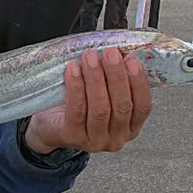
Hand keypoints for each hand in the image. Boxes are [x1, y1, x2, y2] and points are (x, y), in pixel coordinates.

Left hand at [25, 49, 152, 153]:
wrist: (50, 126)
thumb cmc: (80, 106)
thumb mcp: (103, 93)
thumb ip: (114, 79)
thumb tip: (122, 52)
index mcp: (130, 127)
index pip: (143, 106)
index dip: (139, 82)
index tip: (132, 59)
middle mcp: (116, 139)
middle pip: (121, 106)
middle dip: (116, 76)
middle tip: (110, 53)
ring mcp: (95, 141)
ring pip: (100, 109)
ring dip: (96, 79)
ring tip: (90, 57)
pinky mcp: (72, 137)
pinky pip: (77, 110)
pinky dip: (76, 87)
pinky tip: (73, 70)